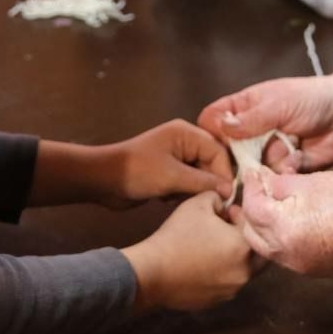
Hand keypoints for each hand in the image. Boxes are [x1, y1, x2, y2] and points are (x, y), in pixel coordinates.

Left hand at [102, 119, 233, 207]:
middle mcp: (184, 142)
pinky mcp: (169, 171)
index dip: (224, 173)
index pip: (218, 151)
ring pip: (201, 175)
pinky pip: (188, 183)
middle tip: (202, 200)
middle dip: (207, 183)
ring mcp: (176, 157)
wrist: (103, 180)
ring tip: (176, 196)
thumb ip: (203, 182)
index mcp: (186, 133)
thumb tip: (229, 190)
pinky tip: (167, 198)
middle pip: (211, 163)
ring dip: (193, 190)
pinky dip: (182, 193)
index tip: (226, 195)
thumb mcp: (172, 177)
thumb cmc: (137, 172)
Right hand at [122, 191, 254, 311]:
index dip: (238, 215)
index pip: (252, 225)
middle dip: (243, 239)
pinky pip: (226, 282)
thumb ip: (218, 198)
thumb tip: (225, 206)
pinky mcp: (218, 301)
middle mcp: (245, 272)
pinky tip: (201, 264)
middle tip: (225, 230)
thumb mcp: (198, 203)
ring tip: (211, 247)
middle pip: (255, 251)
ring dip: (232, 256)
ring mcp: (232, 290)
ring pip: (242, 269)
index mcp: (245, 247)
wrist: (153, 272)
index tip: (224, 212)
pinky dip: (220, 272)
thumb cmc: (178, 235)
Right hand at [198, 75, 332, 172]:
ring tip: (286, 146)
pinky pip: (273, 178)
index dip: (211, 133)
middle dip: (236, 156)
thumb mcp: (278, 104)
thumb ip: (250, 118)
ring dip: (265, 162)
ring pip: (250, 167)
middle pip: (227, 150)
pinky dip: (284, 170)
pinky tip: (298, 157)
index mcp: (244, 108)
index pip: (213, 120)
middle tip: (249, 156)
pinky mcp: (282, 170)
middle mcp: (251, 132)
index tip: (217, 143)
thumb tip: (221, 126)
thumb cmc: (312, 100)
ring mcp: (266, 152)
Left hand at [240, 168, 332, 284]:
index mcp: (283, 228)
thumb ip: (281, 184)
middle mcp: (286, 254)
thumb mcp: (312, 182)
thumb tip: (263, 182)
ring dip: (262, 227)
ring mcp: (300, 266)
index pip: (251, 207)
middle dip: (248, 211)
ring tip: (266, 206)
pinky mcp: (314, 270)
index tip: (254, 173)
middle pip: (252, 233)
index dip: (251, 187)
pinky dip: (279, 239)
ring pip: (267, 247)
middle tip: (254, 191)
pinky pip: (285, 255)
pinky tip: (286, 222)